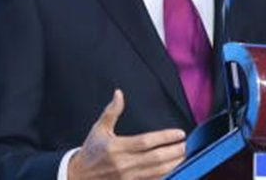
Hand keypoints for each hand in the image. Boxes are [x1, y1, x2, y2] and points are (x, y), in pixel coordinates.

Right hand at [68, 89, 186, 179]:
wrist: (79, 176)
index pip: (146, 142)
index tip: (179, 133)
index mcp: (117, 147)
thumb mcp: (99, 129)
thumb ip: (111, 111)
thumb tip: (119, 93)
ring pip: (157, 172)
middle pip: (155, 158)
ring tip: (184, 156)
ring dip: (173, 164)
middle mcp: (124, 163)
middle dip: (174, 151)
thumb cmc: (91, 151)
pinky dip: (165, 176)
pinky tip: (174, 170)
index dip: (165, 137)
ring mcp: (128, 178)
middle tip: (186, 145)